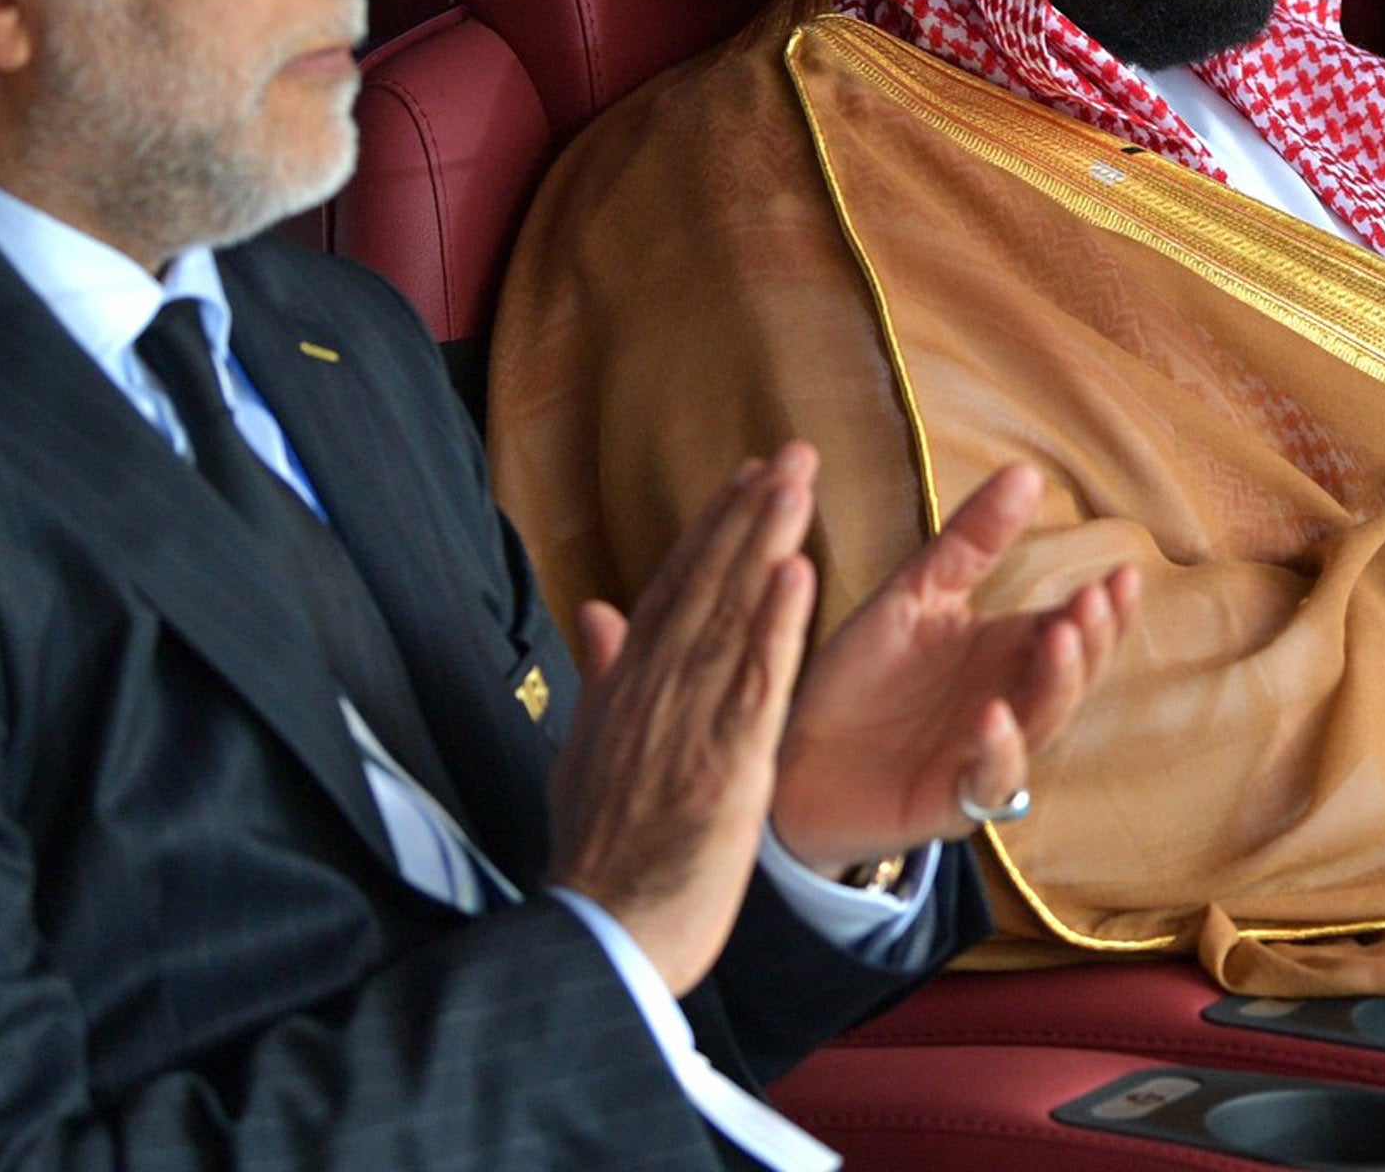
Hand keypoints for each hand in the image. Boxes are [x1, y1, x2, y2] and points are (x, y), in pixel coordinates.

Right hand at [550, 446, 819, 995]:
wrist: (602, 930)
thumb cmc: (602, 851)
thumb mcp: (588, 752)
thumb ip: (602, 675)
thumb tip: (596, 608)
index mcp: (629, 688)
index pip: (675, 589)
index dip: (714, 530)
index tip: (749, 477)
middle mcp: (655, 691)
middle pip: (705, 586)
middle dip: (749, 514)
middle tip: (791, 453)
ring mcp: (688, 722)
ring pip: (731, 616)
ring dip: (764, 544)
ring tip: (796, 483)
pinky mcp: (725, 762)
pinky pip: (755, 682)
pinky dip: (775, 625)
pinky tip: (797, 574)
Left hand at [769, 462, 1137, 875]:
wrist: (791, 757)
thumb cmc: (861, 678)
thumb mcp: (915, 595)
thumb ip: (971, 542)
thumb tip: (1028, 471)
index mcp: (1007, 655)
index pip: (1076, 629)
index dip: (1106, 608)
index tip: (1123, 571)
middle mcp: (1010, 704)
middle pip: (1074, 676)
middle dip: (1092, 641)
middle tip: (1093, 601)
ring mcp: (986, 756)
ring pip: (1044, 723)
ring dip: (1058, 685)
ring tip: (1059, 640)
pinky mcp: (951, 803)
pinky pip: (990, 784)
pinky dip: (998, 752)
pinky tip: (994, 716)